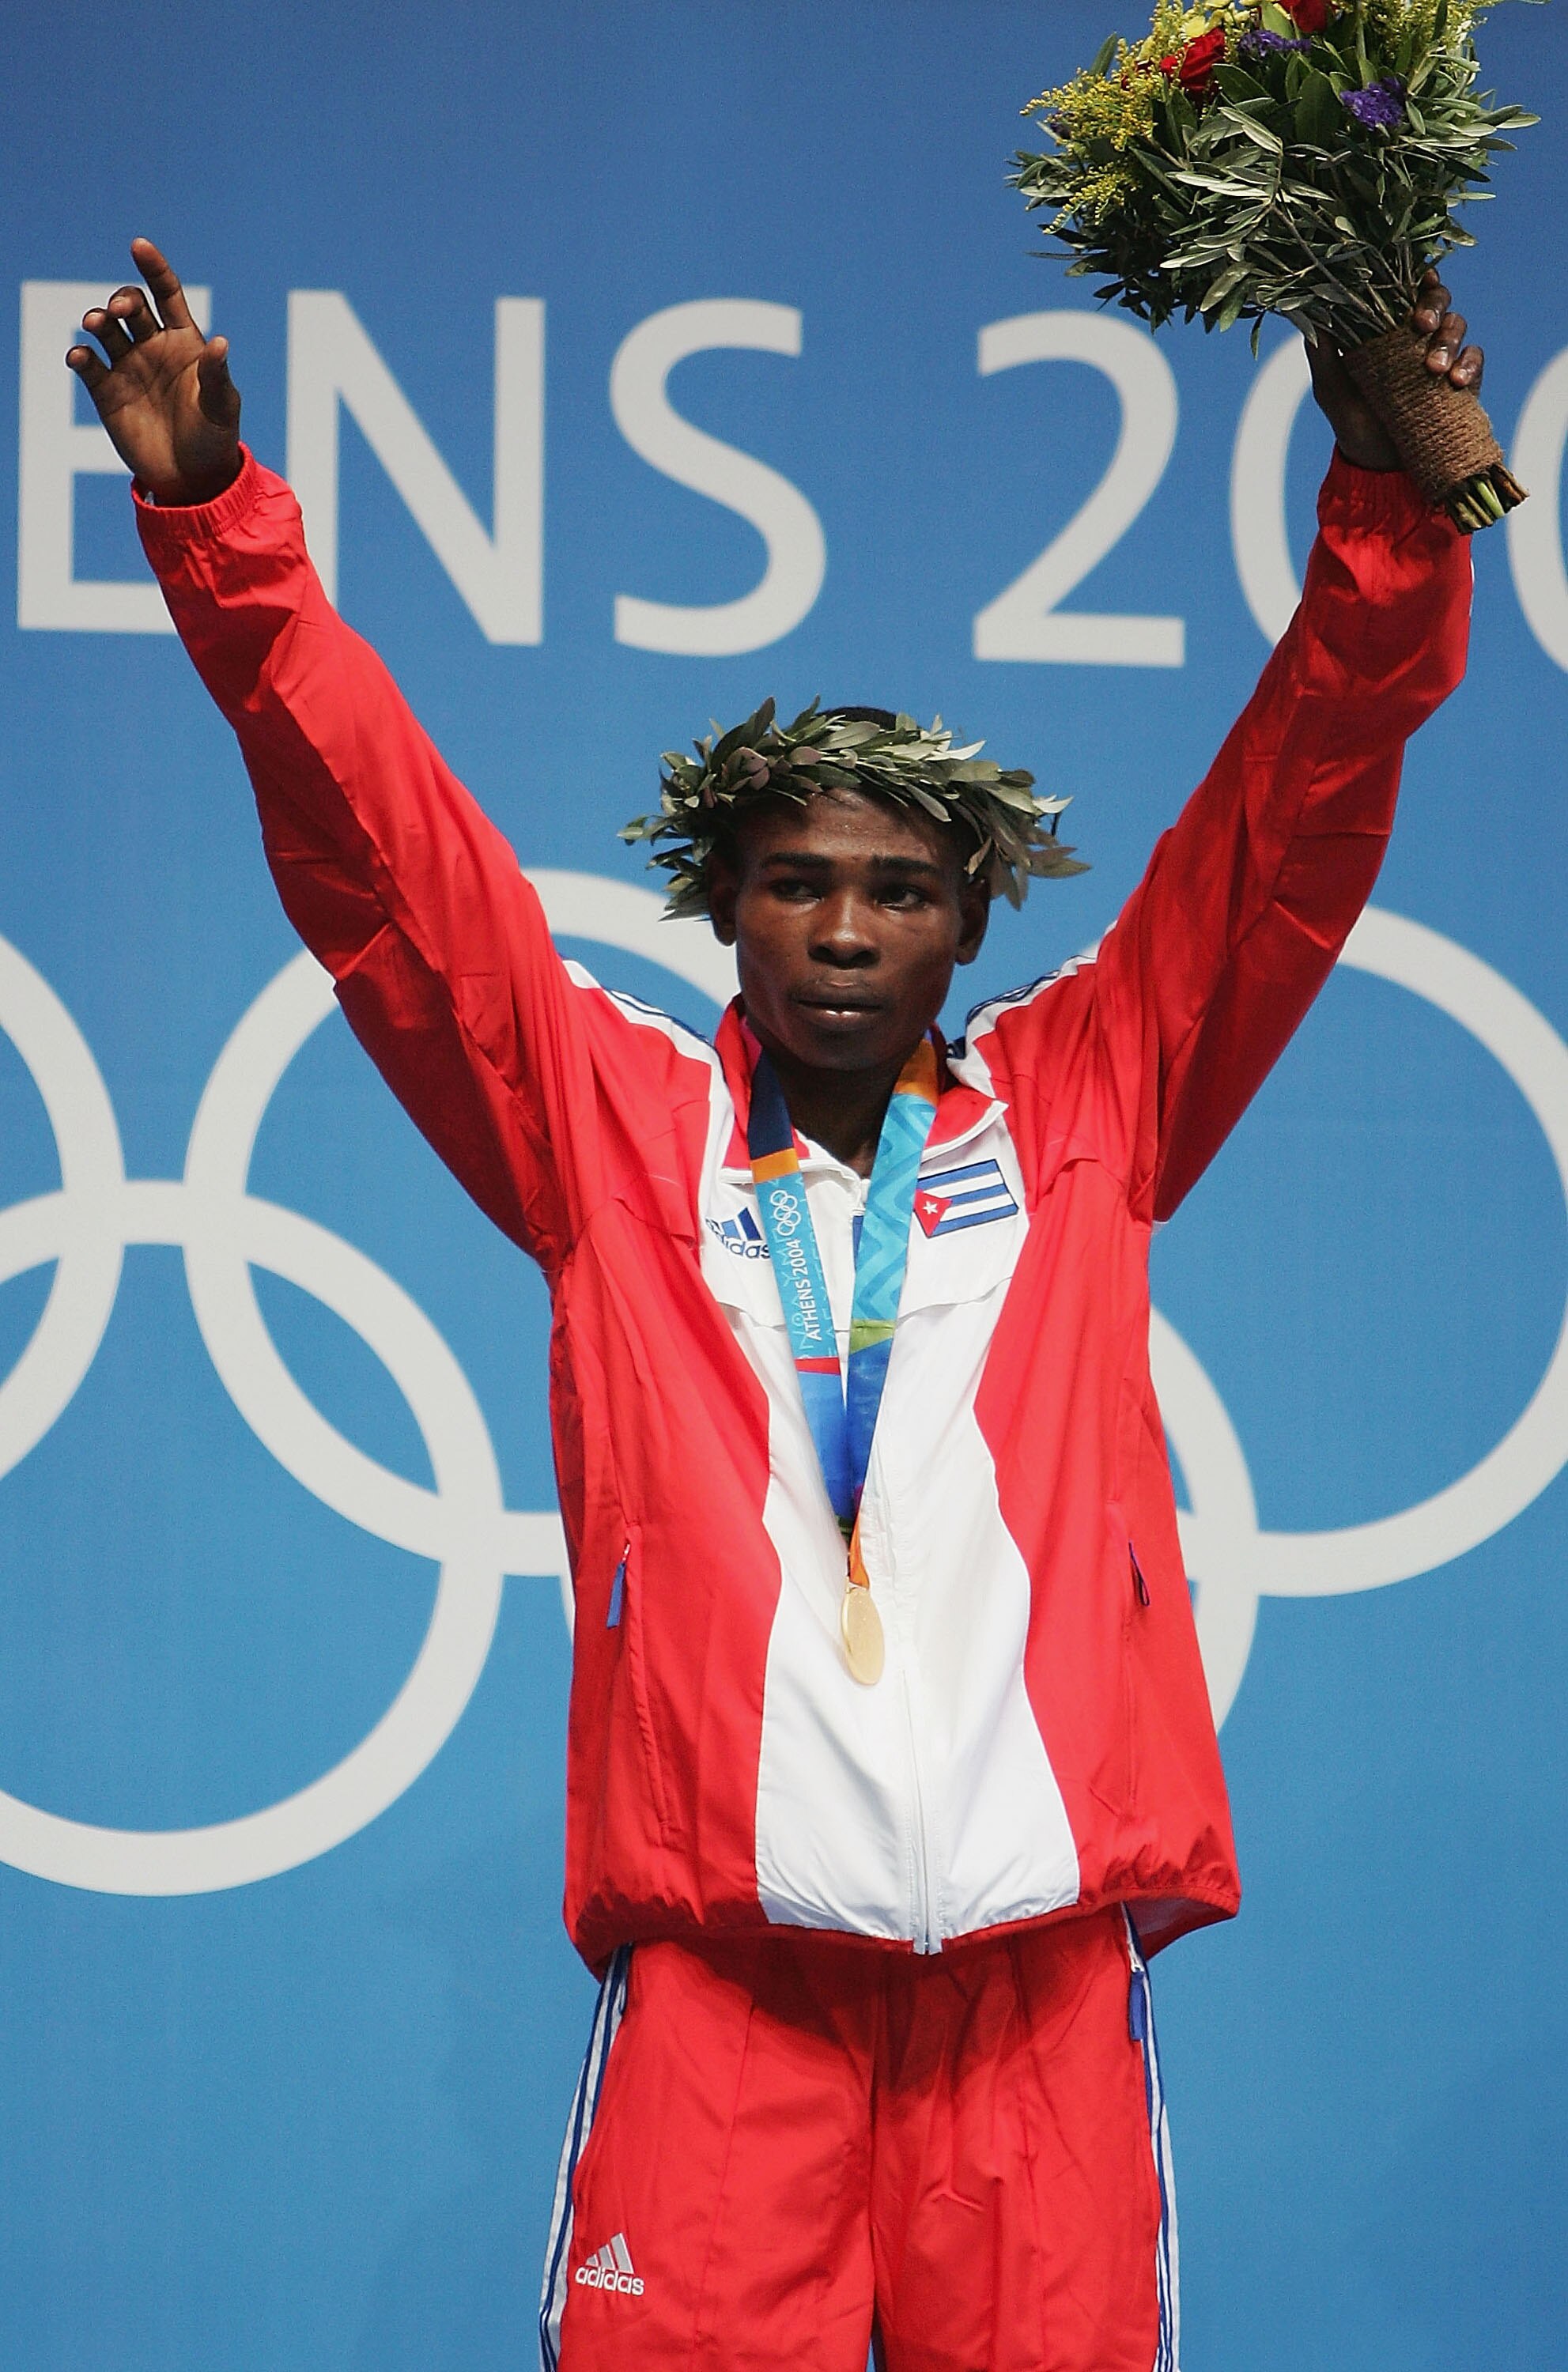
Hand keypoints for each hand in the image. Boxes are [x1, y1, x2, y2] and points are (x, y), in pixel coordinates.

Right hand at [65, 238, 241, 505]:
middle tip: (121, 310)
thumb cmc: (215, 439)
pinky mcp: (106, 392)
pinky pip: (88, 365)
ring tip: (96, 324)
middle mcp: (152, 346)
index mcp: (184, 341)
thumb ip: (217, 375)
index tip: (138, 245)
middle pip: (131, 306)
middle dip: (122, 299)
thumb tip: (221, 343)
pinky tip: (81, 358)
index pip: (166, 293)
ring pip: (105, 329)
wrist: (193, 479)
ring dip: (97, 320)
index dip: (154, 267)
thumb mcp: (223, 408)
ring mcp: (127, 367)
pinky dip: (80, 357)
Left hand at [1305, 267, 1484, 472]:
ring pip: (1456, 324)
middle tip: (1421, 325)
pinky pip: (1475, 357)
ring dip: (1448, 339)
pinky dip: (1469, 363)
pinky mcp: (1462, 377)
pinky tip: (1456, 380)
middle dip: (1433, 304)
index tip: (1419, 277)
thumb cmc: (1352, 420)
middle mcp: (1417, 334)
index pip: (1405, 289)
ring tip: (1433, 369)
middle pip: (1437, 298)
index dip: (1415, 276)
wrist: (1379, 464)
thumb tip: (1313, 317)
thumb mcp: (1331, 389)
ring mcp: (1442, 353)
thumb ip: (1322, 353)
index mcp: (1387, 326)